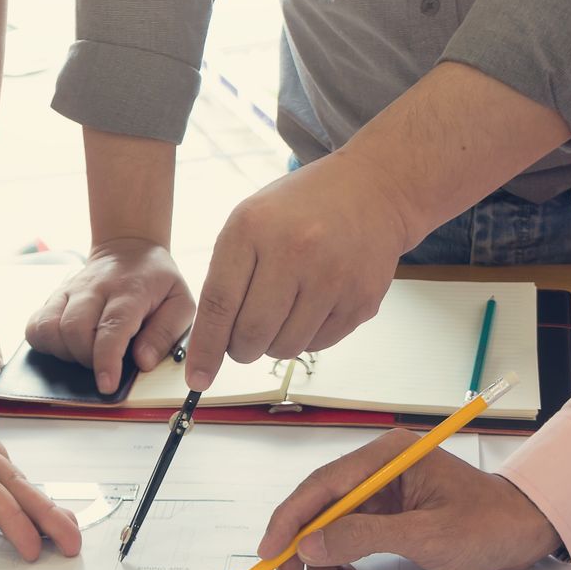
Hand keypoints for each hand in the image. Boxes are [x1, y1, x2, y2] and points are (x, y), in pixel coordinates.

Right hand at [24, 240, 195, 394]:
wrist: (129, 249)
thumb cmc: (155, 281)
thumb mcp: (180, 303)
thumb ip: (165, 333)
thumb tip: (143, 362)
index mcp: (129, 290)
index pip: (112, 326)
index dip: (106, 359)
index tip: (107, 385)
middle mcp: (94, 288)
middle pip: (74, 329)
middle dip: (86, 359)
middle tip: (104, 364)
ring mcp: (70, 290)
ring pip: (49, 328)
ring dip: (65, 353)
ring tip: (86, 354)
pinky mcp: (54, 296)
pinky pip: (35, 325)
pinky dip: (45, 343)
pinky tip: (66, 346)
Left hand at [184, 153, 412, 388]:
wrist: (372, 191)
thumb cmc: (298, 211)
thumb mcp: (250, 222)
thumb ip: (225, 278)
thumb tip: (211, 347)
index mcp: (253, 228)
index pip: (220, 304)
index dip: (206, 348)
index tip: (197, 378)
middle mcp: (295, 251)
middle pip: (252, 334)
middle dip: (241, 348)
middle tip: (244, 337)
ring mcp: (333, 277)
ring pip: (285, 348)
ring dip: (274, 343)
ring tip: (282, 312)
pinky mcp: (361, 299)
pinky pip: (318, 344)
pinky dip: (306, 337)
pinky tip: (312, 305)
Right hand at [257, 429, 561, 569]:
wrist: (525, 532)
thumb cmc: (487, 527)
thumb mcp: (425, 537)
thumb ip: (363, 538)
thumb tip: (309, 545)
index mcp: (387, 457)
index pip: (322, 486)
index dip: (289, 520)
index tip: (270, 553)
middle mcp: (378, 468)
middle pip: (320, 507)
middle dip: (302, 550)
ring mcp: (382, 490)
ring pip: (331, 528)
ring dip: (325, 565)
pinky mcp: (388, 512)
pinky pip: (350, 537)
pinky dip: (343, 564)